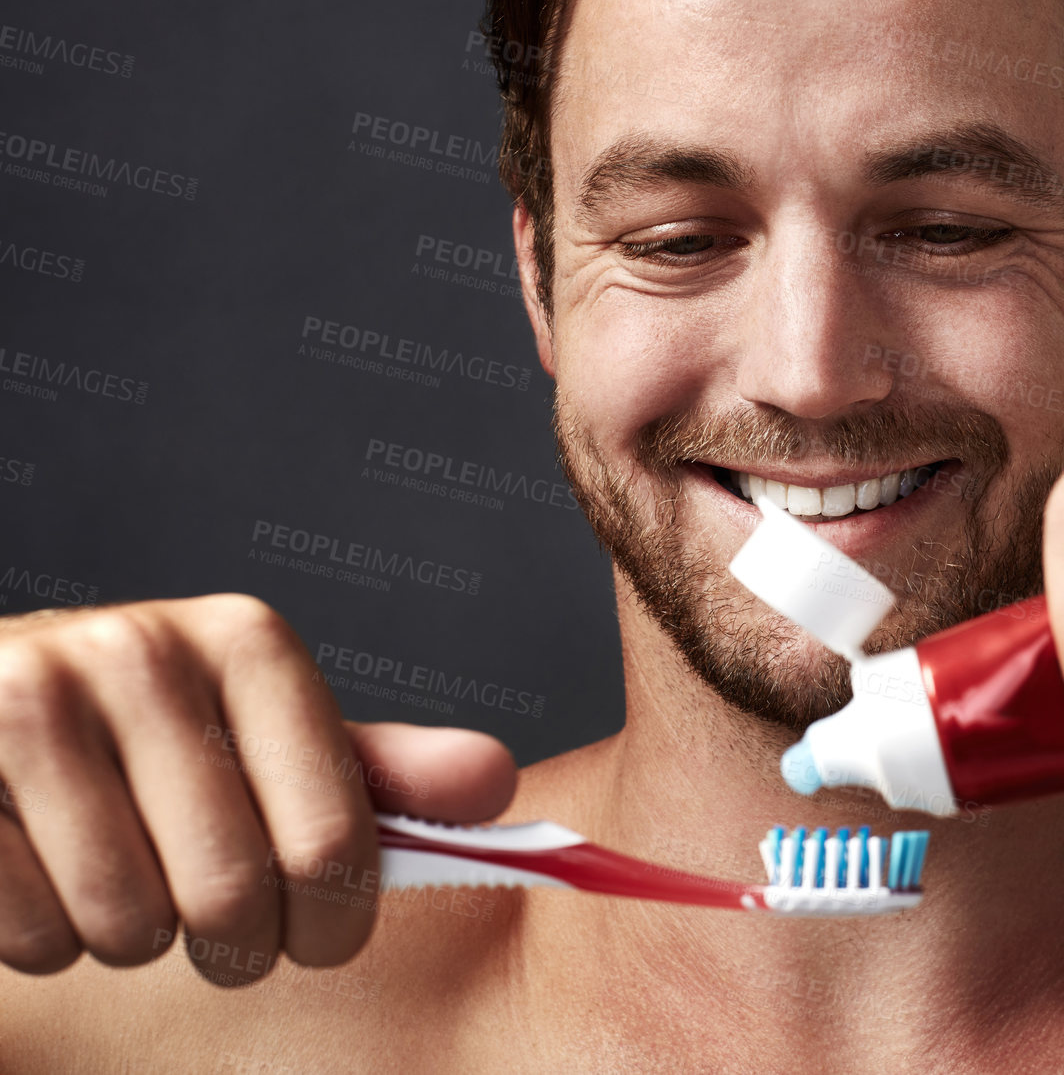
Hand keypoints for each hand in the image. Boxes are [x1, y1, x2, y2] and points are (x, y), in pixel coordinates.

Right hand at [0, 594, 515, 983]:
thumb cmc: (149, 745)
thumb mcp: (270, 739)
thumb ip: (378, 771)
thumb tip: (496, 783)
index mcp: (247, 642)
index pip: (334, 843)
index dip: (333, 923)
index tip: (316, 933)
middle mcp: (142, 652)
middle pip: (231, 897)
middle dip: (230, 942)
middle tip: (206, 914)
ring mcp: (29, 702)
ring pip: (124, 927)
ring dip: (124, 936)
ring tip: (111, 869)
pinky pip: (29, 934)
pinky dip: (38, 937)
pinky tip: (36, 867)